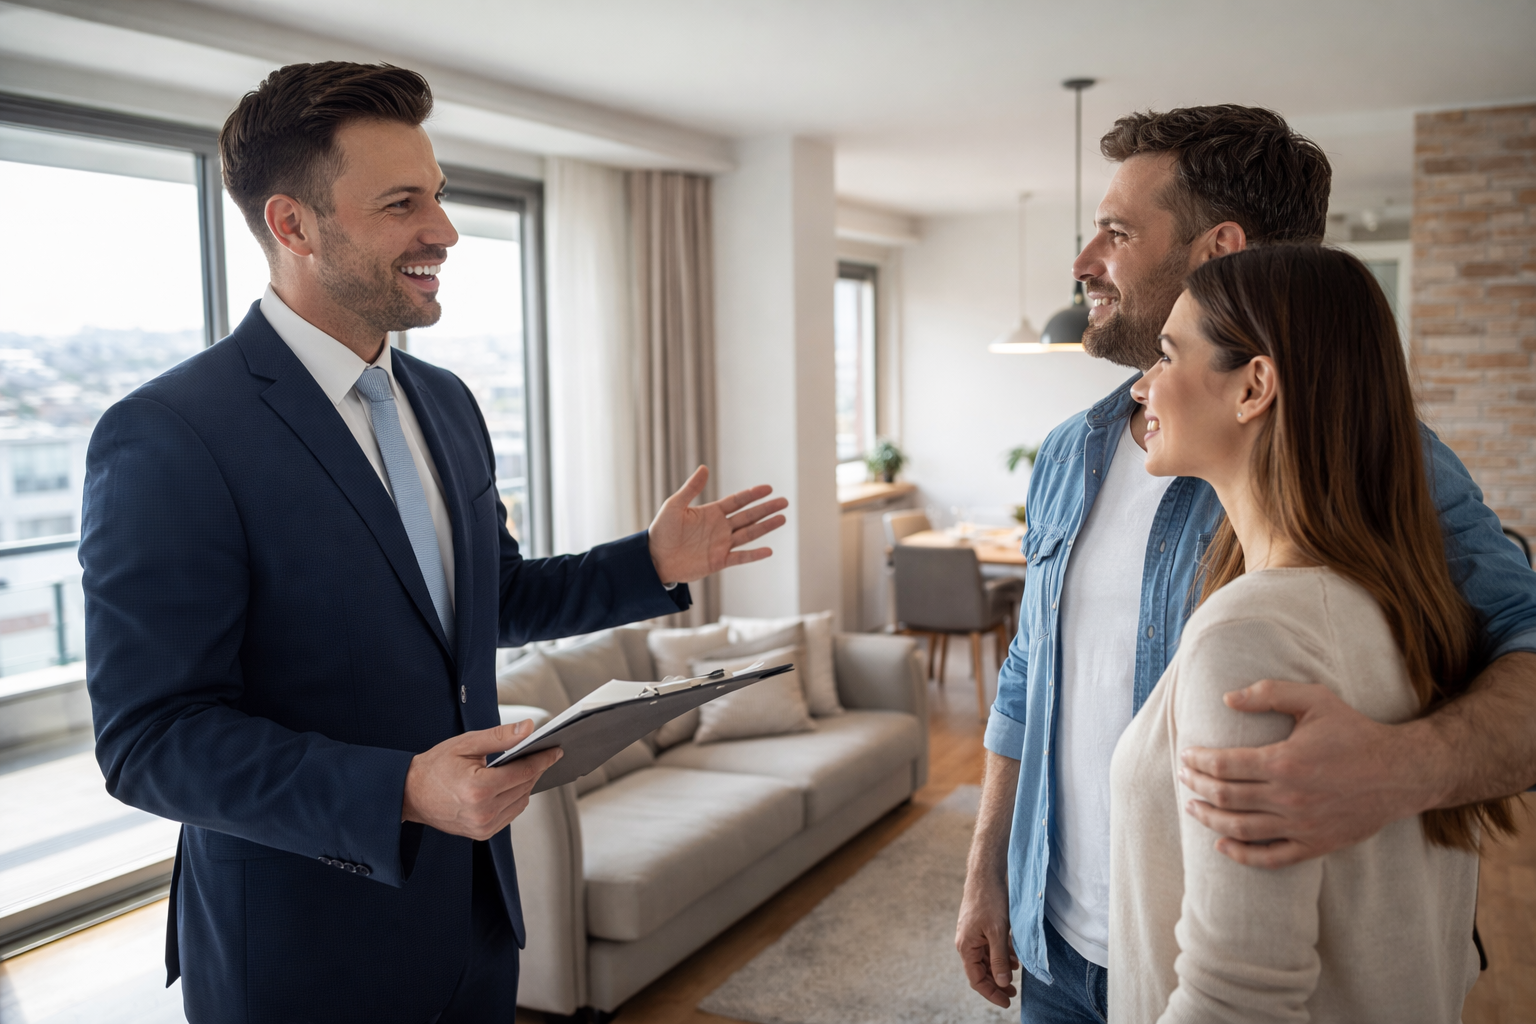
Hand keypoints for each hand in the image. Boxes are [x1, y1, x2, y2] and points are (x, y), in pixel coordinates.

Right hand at [401, 720, 562, 839]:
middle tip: (543, 753)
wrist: (409, 794)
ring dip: (526, 784)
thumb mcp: (466, 745)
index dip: (543, 759)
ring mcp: (483, 827)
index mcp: (479, 789)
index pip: (524, 772)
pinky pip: (510, 814)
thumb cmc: (435, 766)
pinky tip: (511, 784)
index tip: (557, 750)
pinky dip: (515, 798)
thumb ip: (500, 737)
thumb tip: (529, 728)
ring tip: (526, 767)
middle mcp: (483, 812)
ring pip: (521, 802)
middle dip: (536, 769)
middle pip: (525, 787)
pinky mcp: (481, 834)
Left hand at [647, 465, 787, 584]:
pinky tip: (768, 551)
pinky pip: (740, 558)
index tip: (768, 488)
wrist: (654, 558)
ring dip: (765, 527)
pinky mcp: (718, 562)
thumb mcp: (674, 506)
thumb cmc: (661, 530)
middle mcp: (720, 528)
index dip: (752, 495)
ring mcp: (721, 545)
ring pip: (749, 534)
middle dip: (766, 509)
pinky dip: (753, 555)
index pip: (737, 501)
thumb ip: (691, 489)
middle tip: (784, 501)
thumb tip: (704, 468)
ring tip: (782, 518)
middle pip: (748, 516)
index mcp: (711, 513)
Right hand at [955, 878, 1018, 1007]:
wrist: (985, 875)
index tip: (1007, 1002)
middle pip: (980, 971)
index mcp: (966, 947)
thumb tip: (1001, 982)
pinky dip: (1001, 956)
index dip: (991, 993)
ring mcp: (973, 935)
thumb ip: (999, 959)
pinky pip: (989, 948)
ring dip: (1000, 969)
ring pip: (986, 960)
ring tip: (1016, 976)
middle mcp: (967, 943)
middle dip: (996, 983)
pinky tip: (1013, 958)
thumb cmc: (989, 901)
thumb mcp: (997, 932)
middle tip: (1013, 993)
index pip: (976, 979)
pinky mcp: (980, 928)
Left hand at [1178, 679, 1427, 867]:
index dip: (1198, 761)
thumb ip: (1270, 694)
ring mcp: (1301, 826)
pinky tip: (1222, 845)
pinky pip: (1269, 858)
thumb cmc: (1355, 732)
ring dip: (1209, 819)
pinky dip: (1241, 854)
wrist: (1401, 773)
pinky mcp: (1315, 845)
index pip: (1223, 765)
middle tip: (1183, 777)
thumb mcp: (1315, 700)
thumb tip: (1227, 698)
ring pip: (1239, 828)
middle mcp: (1288, 798)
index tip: (1186, 756)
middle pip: (1225, 797)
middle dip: (1197, 786)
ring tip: (1192, 806)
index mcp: (1284, 761)